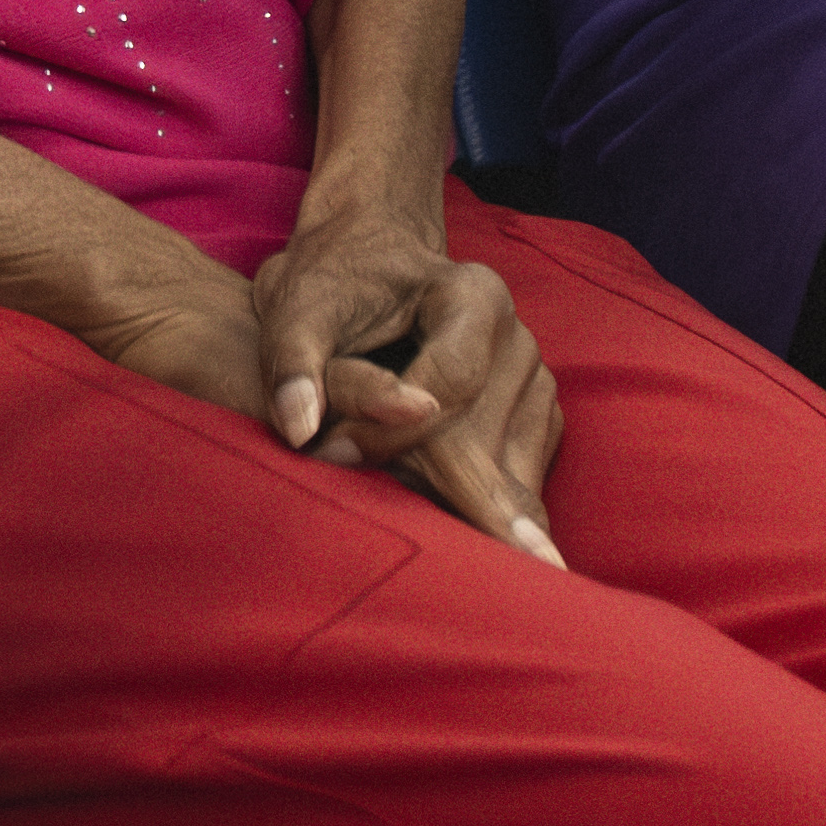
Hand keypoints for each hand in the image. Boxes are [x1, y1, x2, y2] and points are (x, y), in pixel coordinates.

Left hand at [249, 210, 561, 567]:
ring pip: (511, 462)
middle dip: (469, 498)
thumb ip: (294, 364)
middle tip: (489, 568)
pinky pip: (521, 471)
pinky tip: (465, 537)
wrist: (365, 257)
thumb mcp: (297, 308)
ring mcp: (531, 375)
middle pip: (486, 432)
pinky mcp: (531, 411)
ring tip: (454, 554)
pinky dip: (487, 502)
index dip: (392, 430)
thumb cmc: (328, 284)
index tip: (337, 461)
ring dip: (471, 505)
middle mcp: (513, 334)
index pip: (448, 381)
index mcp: (470, 294)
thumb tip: (298, 429)